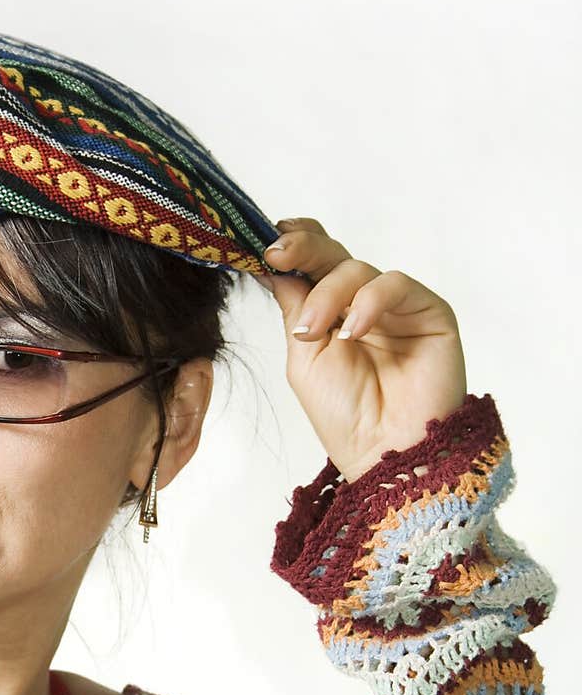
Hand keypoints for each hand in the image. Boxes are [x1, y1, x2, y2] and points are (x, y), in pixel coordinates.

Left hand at [254, 218, 467, 482]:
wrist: (384, 452)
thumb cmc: (344, 415)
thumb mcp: (303, 357)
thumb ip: (295, 308)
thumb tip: (272, 264)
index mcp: (332, 313)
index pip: (314, 264)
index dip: (293, 245)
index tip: (264, 243)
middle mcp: (363, 304)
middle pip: (334, 255)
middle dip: (303, 249)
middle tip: (277, 253)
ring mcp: (397, 306)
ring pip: (359, 269)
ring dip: (328, 294)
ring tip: (312, 333)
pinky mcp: (429, 312)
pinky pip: (396, 284)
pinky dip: (369, 302)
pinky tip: (353, 332)